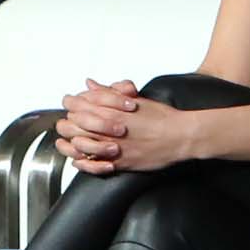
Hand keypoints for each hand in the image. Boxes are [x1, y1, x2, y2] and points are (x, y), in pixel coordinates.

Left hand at [55, 78, 205, 175]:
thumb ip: (109, 92)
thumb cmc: (162, 118)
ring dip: (70, 142)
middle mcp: (110, 128)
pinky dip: (82, 162)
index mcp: (113, 110)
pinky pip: (91, 165)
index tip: (70, 103)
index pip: (80, 104)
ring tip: (70, 139)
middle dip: (67, 121)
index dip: (71, 103)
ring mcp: (113, 147)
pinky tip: (79, 158)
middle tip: (68, 121)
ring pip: (78, 144)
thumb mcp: (134, 99)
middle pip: (74, 124)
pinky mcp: (119, 163)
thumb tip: (90, 84)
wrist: (181, 136)